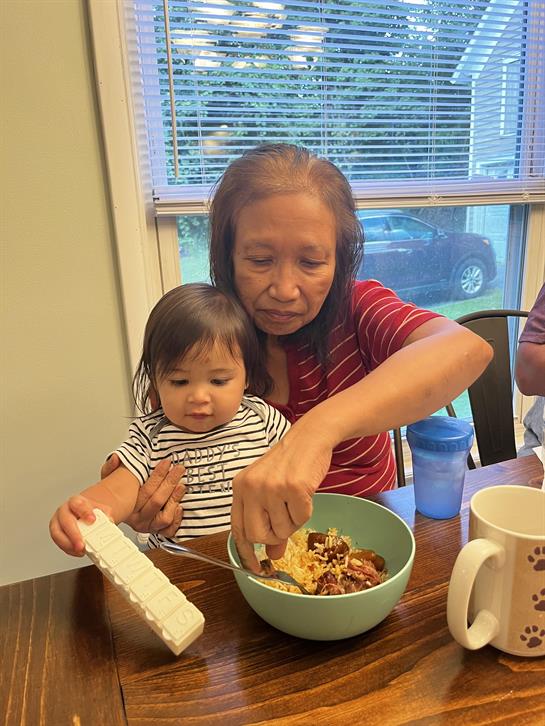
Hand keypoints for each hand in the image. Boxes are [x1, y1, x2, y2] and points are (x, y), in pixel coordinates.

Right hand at [49, 496, 113, 556]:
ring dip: (68, 544)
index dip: (84, 512)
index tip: (92, 520)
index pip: (77, 504)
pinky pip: (59, 543)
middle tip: (82, 544)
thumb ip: (105, 516)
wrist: (86, 515)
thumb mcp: (101, 510)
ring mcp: (58, 523)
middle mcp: (64, 511)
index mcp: (75, 501)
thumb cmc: (91, 512)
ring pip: (57, 534)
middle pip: (65, 521)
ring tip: (80, 551)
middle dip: (74, 534)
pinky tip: (78, 552)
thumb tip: (109, 523)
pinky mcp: (57, 534)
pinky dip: (69, 549)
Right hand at [114, 457, 185, 536]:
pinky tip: (179, 506)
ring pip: (164, 517)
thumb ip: (111, 467)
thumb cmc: (118, 492)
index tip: (166, 463)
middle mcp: (137, 519)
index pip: (146, 491)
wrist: (117, 509)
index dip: (159, 475)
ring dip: (175, 499)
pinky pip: (169, 530)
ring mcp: (148, 526)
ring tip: (181, 485)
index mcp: (127, 507)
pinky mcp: (157, 531)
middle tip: (179, 469)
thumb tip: (116, 458)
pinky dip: (176, 519)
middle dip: (170, 482)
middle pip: (157, 501)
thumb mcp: (110, 478)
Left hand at [231, 425, 331, 571]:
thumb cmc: (289, 464)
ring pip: (283, 529)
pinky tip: (304, 492)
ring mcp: (271, 487)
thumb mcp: (271, 491)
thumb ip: (268, 521)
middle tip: (285, 521)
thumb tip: (273, 554)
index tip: (256, 568)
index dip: (246, 552)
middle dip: (274, 536)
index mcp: (240, 487)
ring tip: (295, 497)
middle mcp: (251, 487)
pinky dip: (307, 510)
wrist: (309, 438)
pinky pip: (302, 517)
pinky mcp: (293, 487)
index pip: (238, 528)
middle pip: (258, 535)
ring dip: (294, 520)